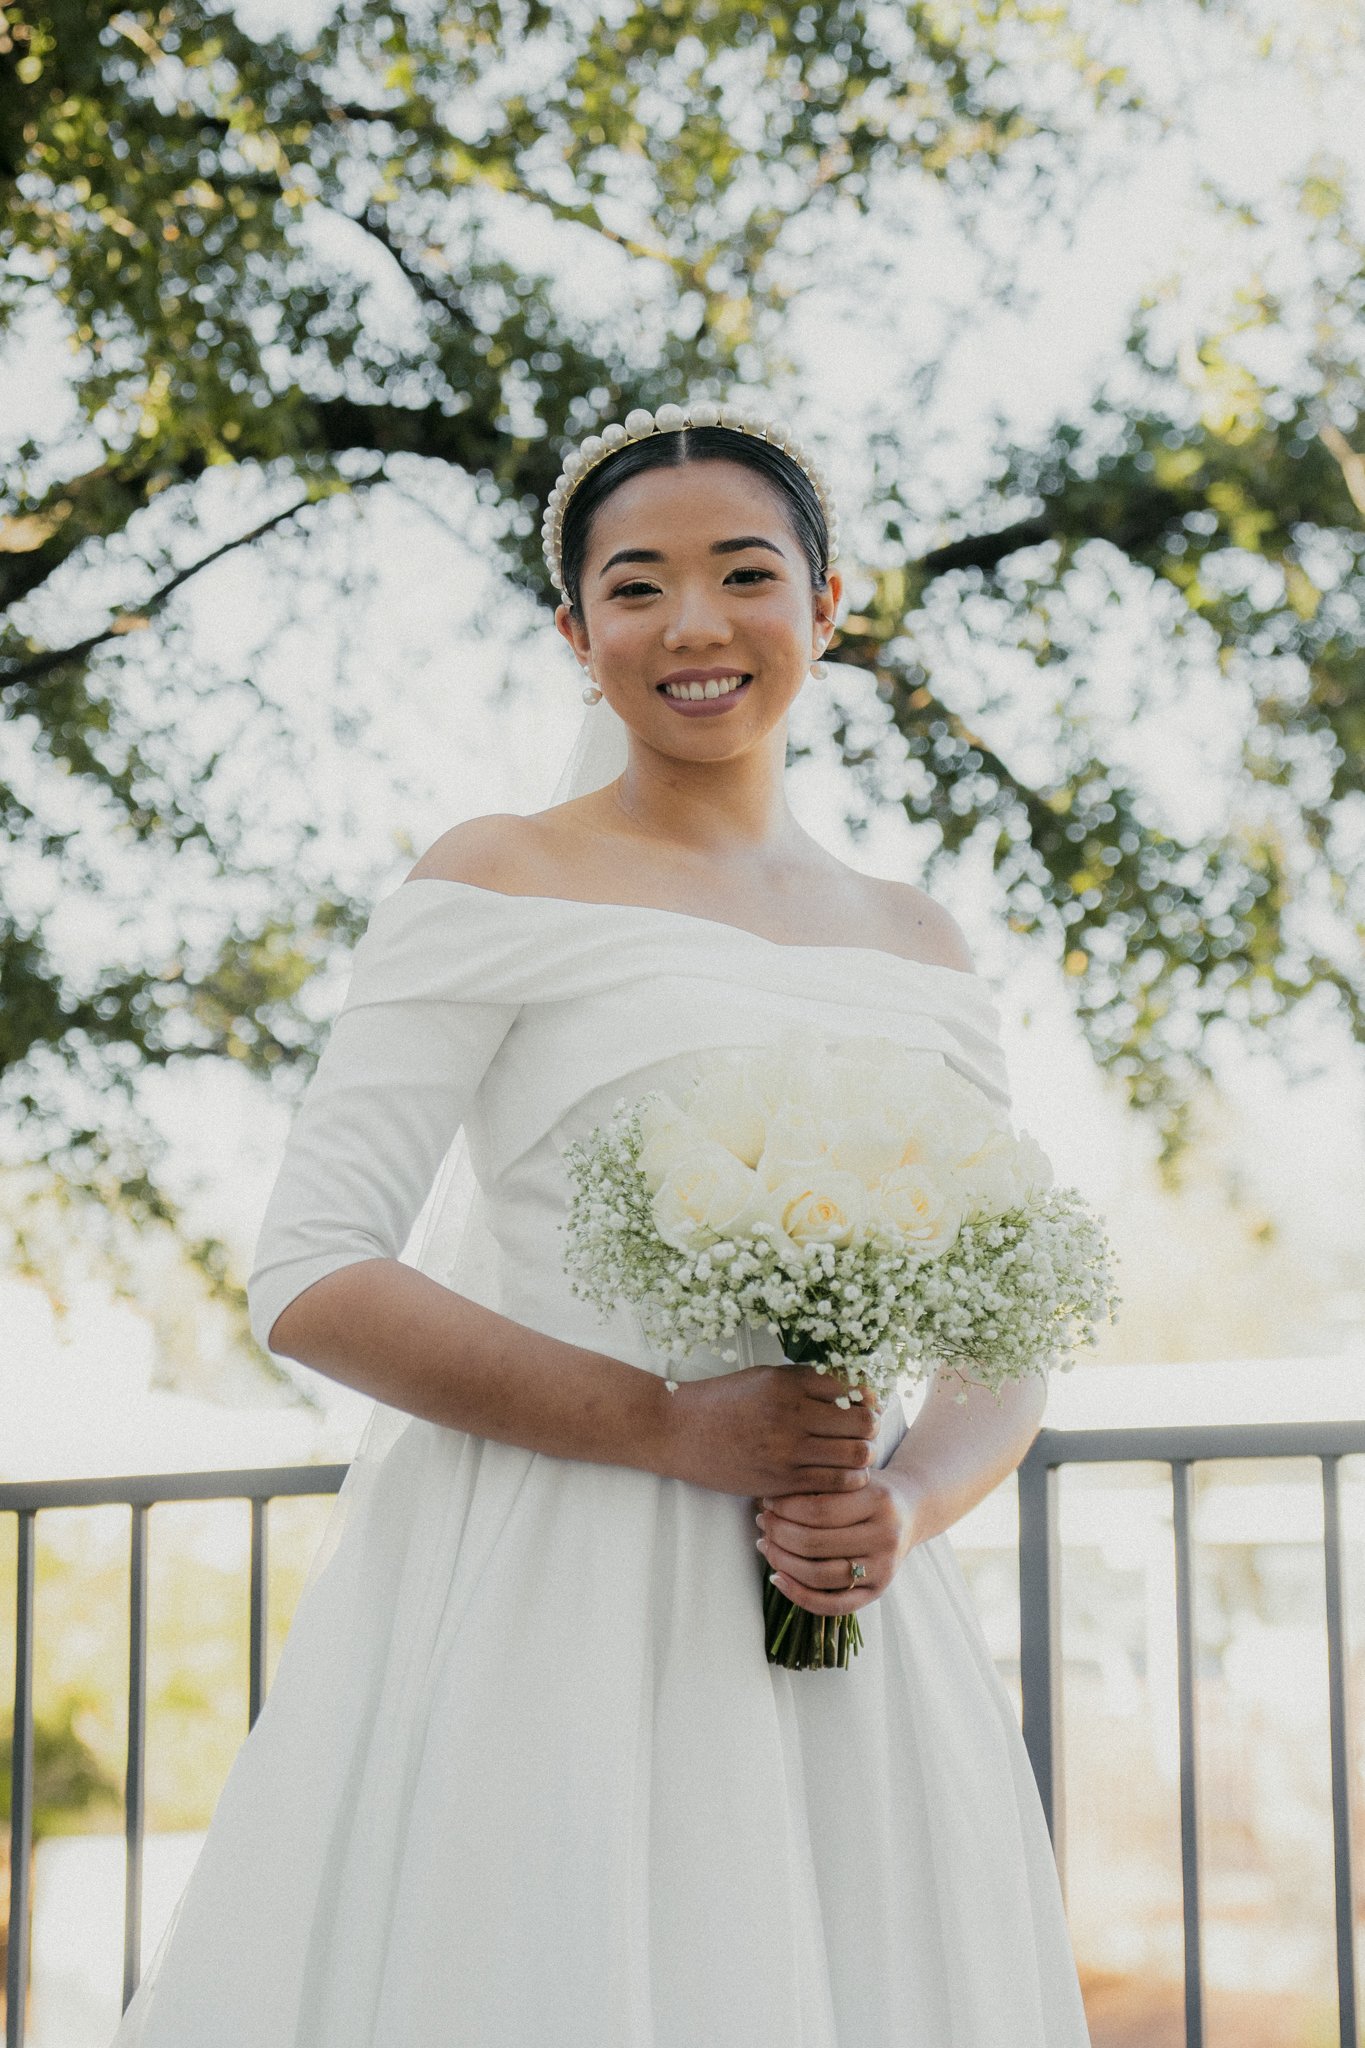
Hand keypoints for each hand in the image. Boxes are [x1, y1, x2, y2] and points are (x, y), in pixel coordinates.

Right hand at [662, 1363, 882, 1498]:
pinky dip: (849, 1479)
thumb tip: (853, 1387)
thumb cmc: (723, 1400)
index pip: (853, 1389)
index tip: (868, 1405)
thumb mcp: (764, 1377)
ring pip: (856, 1454)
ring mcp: (787, 1450)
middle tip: (865, 1431)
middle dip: (870, 1427)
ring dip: (863, 1455)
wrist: (678, 1430)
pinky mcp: (781, 1480)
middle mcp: (792, 1414)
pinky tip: (842, 1475)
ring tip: (855, 1454)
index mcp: (789, 1383)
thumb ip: (806, 1381)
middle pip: (862, 1422)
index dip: (868, 1399)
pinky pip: (834, 1483)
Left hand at [755, 1466, 926, 1616]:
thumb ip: (816, 1485)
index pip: (819, 1509)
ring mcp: (883, 1569)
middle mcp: (885, 1537)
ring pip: (820, 1576)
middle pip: (816, 1543)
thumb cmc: (870, 1489)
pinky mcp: (878, 1592)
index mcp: (878, 1501)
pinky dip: (799, 1595)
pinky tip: (777, 1578)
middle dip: (779, 1534)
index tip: (768, 1502)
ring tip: (766, 1546)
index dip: (785, 1507)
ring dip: (783, 1563)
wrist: (910, 1511)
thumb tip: (764, 1501)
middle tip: (763, 1523)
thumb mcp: (851, 1477)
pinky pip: (832, 1604)